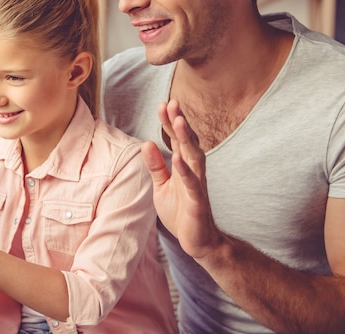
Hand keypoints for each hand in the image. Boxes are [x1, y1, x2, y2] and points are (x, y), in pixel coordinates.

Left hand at [142, 99, 222, 260]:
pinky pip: (192, 183)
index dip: (170, 122)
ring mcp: (197, 185)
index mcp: (184, 167)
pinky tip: (178, 158)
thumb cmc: (181, 212)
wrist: (197, 242)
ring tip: (178, 121)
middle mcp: (193, 172)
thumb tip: (146, 143)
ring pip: (193, 157)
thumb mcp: (162, 186)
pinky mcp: (197, 202)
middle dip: (179, 123)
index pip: (176, 140)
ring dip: (186, 139)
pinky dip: (185, 170)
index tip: (163, 104)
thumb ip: (156, 166)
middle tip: (172, 102)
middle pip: (187, 142)